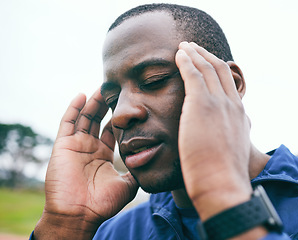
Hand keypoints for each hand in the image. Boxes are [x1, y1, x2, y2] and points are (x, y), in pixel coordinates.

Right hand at [34, 89, 137, 238]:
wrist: (80, 214)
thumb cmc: (104, 202)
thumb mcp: (128, 184)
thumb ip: (137, 170)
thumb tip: (150, 160)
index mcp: (103, 155)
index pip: (111, 130)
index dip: (119, 118)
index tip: (128, 104)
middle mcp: (90, 148)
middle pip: (98, 120)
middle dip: (105, 105)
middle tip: (114, 90)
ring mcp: (75, 145)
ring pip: (84, 117)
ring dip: (92, 102)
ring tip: (102, 88)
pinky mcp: (63, 145)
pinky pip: (67, 122)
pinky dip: (73, 108)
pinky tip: (82, 95)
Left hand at [175, 42, 252, 220]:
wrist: (223, 185)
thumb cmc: (223, 177)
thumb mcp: (232, 153)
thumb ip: (227, 141)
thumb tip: (221, 142)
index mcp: (239, 115)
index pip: (228, 84)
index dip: (217, 70)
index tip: (207, 64)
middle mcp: (232, 104)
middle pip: (220, 70)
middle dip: (206, 56)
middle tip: (194, 48)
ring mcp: (218, 103)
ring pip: (207, 68)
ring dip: (195, 54)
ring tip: (184, 46)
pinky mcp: (202, 105)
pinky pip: (193, 74)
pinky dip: (186, 61)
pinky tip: (178, 55)